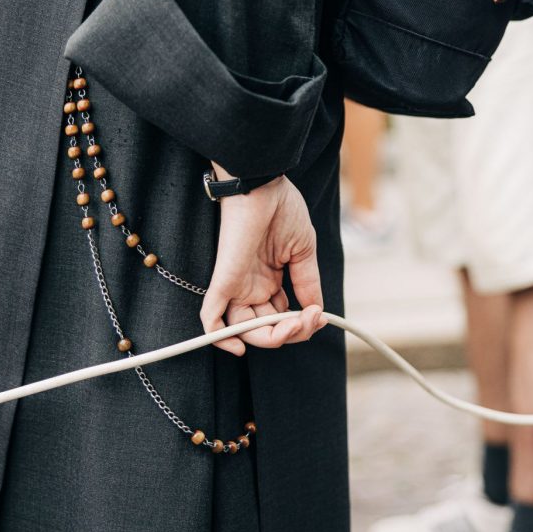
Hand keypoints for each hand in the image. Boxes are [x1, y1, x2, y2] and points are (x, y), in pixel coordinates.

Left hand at [200, 170, 325, 355]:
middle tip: (311, 320)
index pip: (282, 319)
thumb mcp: (303, 251)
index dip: (302, 325)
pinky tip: (238, 347)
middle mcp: (252, 287)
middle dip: (293, 333)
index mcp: (270, 280)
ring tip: (296, 325)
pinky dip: (220, 339)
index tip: (320, 316)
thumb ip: (307, 284)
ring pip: (245, 331)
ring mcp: (237, 285)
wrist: (263, 184)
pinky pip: (212, 318)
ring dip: (274, 338)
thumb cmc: (281, 209)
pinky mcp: (224, 280)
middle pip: (266, 330)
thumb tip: (315, 312)